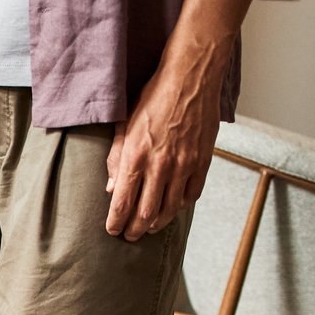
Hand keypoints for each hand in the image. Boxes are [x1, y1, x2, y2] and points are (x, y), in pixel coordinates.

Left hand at [104, 37, 229, 240]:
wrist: (191, 78)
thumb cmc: (154, 98)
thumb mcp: (125, 125)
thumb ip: (117, 158)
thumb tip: (111, 188)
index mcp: (136, 156)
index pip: (122, 202)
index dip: (116, 222)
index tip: (112, 231)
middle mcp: (160, 165)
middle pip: (146, 213)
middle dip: (135, 230)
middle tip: (130, 236)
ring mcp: (184, 165)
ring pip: (170, 209)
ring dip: (157, 223)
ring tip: (150, 227)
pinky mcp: (202, 161)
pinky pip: (192, 194)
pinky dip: (181, 206)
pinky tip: (173, 208)